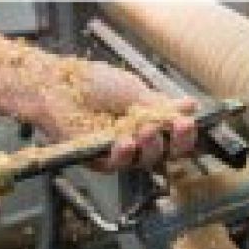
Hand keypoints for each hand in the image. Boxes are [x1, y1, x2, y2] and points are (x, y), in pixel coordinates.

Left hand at [0, 55, 197, 171]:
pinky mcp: (97, 160)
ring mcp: (117, 152)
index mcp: (147, 120)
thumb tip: (191, 106)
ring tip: (148, 129)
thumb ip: (160, 105)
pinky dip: (123, 155)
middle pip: (166, 154)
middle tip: (178, 127)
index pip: (174, 135)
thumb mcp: (133, 90)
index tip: (190, 123)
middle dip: (176, 143)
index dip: (186, 134)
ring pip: (145, 162)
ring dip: (151, 147)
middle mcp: (136, 139)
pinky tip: (126, 142)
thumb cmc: (92, 83)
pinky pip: (117, 165)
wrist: (57, 85)